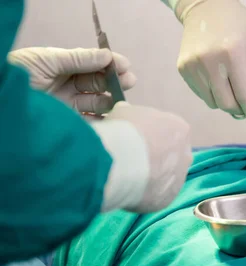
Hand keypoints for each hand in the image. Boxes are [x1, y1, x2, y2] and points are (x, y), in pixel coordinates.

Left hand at [8, 47, 135, 113]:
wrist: (2, 102)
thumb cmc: (18, 74)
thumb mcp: (47, 60)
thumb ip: (78, 59)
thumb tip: (107, 56)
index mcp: (62, 67)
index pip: (91, 64)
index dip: (109, 64)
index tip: (125, 65)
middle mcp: (67, 86)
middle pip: (97, 83)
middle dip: (114, 81)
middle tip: (129, 82)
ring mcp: (68, 106)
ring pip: (97, 103)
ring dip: (111, 100)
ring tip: (120, 101)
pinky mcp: (68, 125)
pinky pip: (91, 124)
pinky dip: (104, 121)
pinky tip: (113, 117)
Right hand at [103, 102, 192, 212]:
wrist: (120, 162)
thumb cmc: (124, 131)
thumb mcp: (124, 113)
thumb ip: (131, 115)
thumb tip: (125, 112)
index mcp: (181, 130)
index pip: (169, 132)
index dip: (150, 136)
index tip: (135, 140)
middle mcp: (186, 155)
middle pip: (171, 156)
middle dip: (155, 158)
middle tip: (132, 159)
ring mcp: (179, 179)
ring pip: (165, 178)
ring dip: (150, 178)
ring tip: (127, 177)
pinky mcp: (168, 199)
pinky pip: (157, 196)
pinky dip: (144, 194)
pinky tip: (128, 190)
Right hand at [175, 0, 245, 131]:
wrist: (206, 7)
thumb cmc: (242, 26)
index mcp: (232, 53)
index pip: (244, 95)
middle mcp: (209, 60)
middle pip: (228, 104)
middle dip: (241, 109)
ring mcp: (192, 65)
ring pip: (214, 103)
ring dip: (227, 102)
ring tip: (233, 85)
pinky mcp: (183, 68)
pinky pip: (202, 95)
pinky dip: (214, 94)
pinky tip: (219, 78)